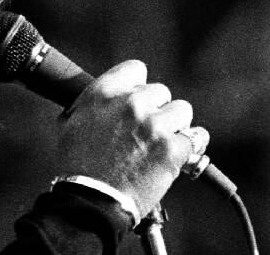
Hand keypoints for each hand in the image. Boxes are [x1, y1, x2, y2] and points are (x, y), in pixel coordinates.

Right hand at [54, 59, 207, 214]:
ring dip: (176, 126)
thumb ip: (95, 104)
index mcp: (103, 93)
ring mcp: (153, 125)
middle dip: (157, 110)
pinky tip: (182, 156)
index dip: (140, 85)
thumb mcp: (73, 123)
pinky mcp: (171, 148)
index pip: (136, 69)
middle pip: (161, 91)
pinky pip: (196, 138)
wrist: (91, 201)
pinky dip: (191, 148)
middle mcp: (130, 103)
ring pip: (182, 111)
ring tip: (164, 144)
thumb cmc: (78, 166)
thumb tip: (110, 98)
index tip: (140, 101)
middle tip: (148, 132)